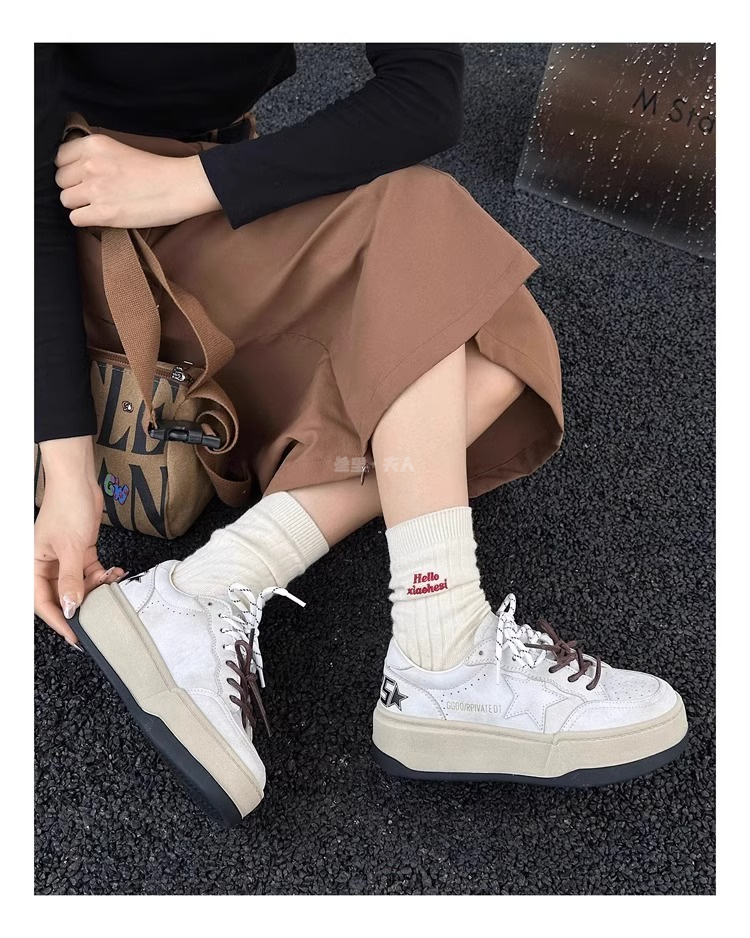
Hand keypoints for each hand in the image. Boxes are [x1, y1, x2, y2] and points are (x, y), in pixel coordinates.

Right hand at [34, 437, 124, 644]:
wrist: (78, 481)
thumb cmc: (67, 507)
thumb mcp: (72, 548)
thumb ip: (71, 580)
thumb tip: (70, 607)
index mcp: (34, 565)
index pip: (43, 602)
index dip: (59, 620)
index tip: (76, 636)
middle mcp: (47, 565)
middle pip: (62, 596)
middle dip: (82, 604)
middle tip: (100, 615)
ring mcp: (64, 558)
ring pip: (79, 585)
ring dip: (96, 588)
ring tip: (110, 582)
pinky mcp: (80, 551)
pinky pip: (90, 572)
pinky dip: (103, 575)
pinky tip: (115, 573)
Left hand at [54, 134, 220, 228]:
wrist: (179, 186)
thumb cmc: (157, 171)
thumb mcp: (120, 150)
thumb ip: (95, 156)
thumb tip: (76, 170)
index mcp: (94, 145)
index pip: (60, 158)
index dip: (70, 169)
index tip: (82, 176)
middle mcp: (90, 165)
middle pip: (61, 181)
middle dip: (75, 188)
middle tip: (95, 193)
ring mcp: (95, 189)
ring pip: (66, 200)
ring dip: (79, 205)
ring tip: (100, 205)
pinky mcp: (103, 213)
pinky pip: (75, 219)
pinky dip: (86, 220)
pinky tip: (102, 216)